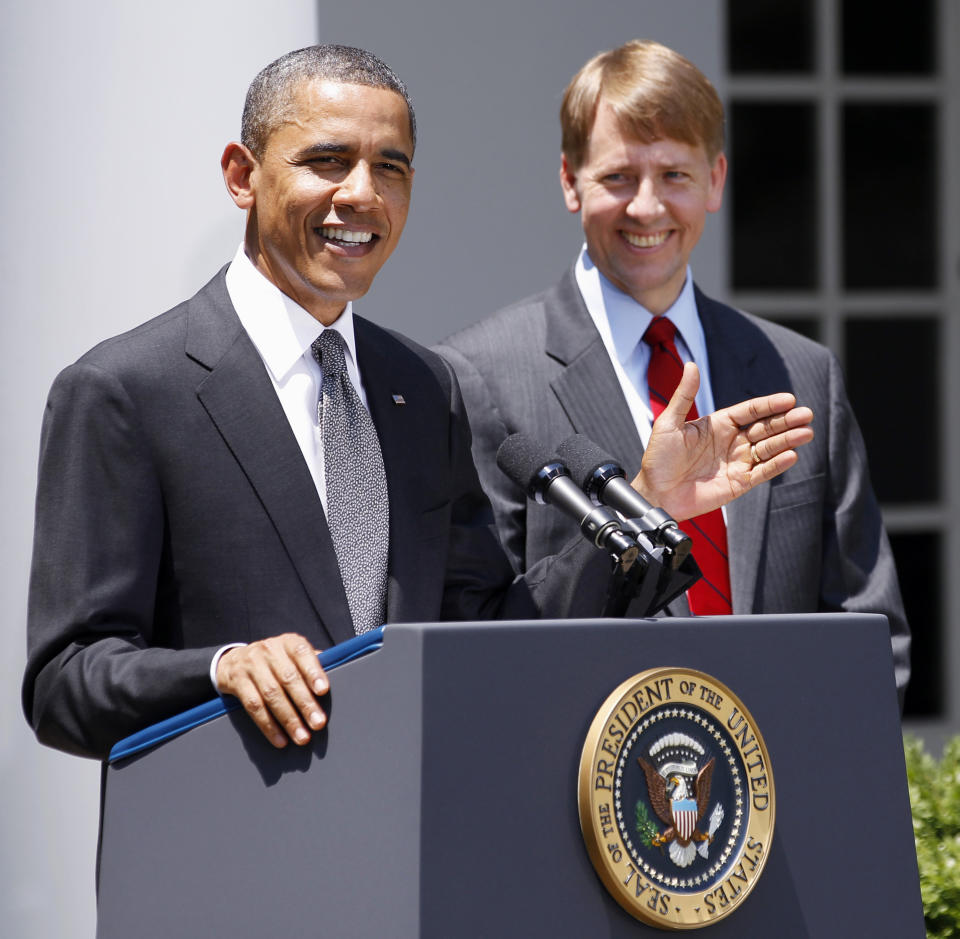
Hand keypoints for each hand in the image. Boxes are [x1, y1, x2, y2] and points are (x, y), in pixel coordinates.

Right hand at [215, 633, 328, 748]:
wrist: (233, 661)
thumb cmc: (274, 660)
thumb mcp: (291, 654)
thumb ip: (311, 663)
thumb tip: (339, 674)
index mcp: (288, 642)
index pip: (302, 653)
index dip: (313, 671)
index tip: (324, 690)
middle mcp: (269, 650)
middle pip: (288, 678)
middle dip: (305, 703)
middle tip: (318, 723)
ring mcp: (251, 665)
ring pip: (271, 695)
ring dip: (288, 719)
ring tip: (302, 737)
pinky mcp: (236, 682)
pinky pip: (253, 706)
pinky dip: (268, 726)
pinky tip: (280, 739)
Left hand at [633, 362, 813, 520]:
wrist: (655, 493)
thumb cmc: (657, 459)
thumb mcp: (669, 422)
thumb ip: (684, 395)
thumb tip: (691, 365)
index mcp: (717, 425)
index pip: (749, 411)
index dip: (768, 405)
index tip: (788, 400)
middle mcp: (730, 442)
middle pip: (764, 428)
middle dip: (785, 421)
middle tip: (806, 414)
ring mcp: (736, 462)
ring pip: (768, 449)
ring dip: (787, 440)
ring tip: (806, 433)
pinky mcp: (738, 483)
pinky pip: (762, 472)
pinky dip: (777, 465)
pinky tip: (791, 455)